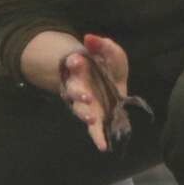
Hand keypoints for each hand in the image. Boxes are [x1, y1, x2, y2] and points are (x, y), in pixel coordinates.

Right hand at [59, 33, 133, 152]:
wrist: (106, 79)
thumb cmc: (106, 65)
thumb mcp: (109, 51)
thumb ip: (103, 45)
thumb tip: (89, 38)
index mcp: (80, 69)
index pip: (73, 65)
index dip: (73, 63)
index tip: (76, 61)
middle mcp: (78, 86)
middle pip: (73, 91)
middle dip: (78, 94)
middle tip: (85, 96)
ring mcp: (84, 103)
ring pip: (80, 109)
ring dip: (84, 113)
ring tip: (91, 118)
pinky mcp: (93, 116)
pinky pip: (93, 128)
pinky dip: (97, 137)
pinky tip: (103, 146)